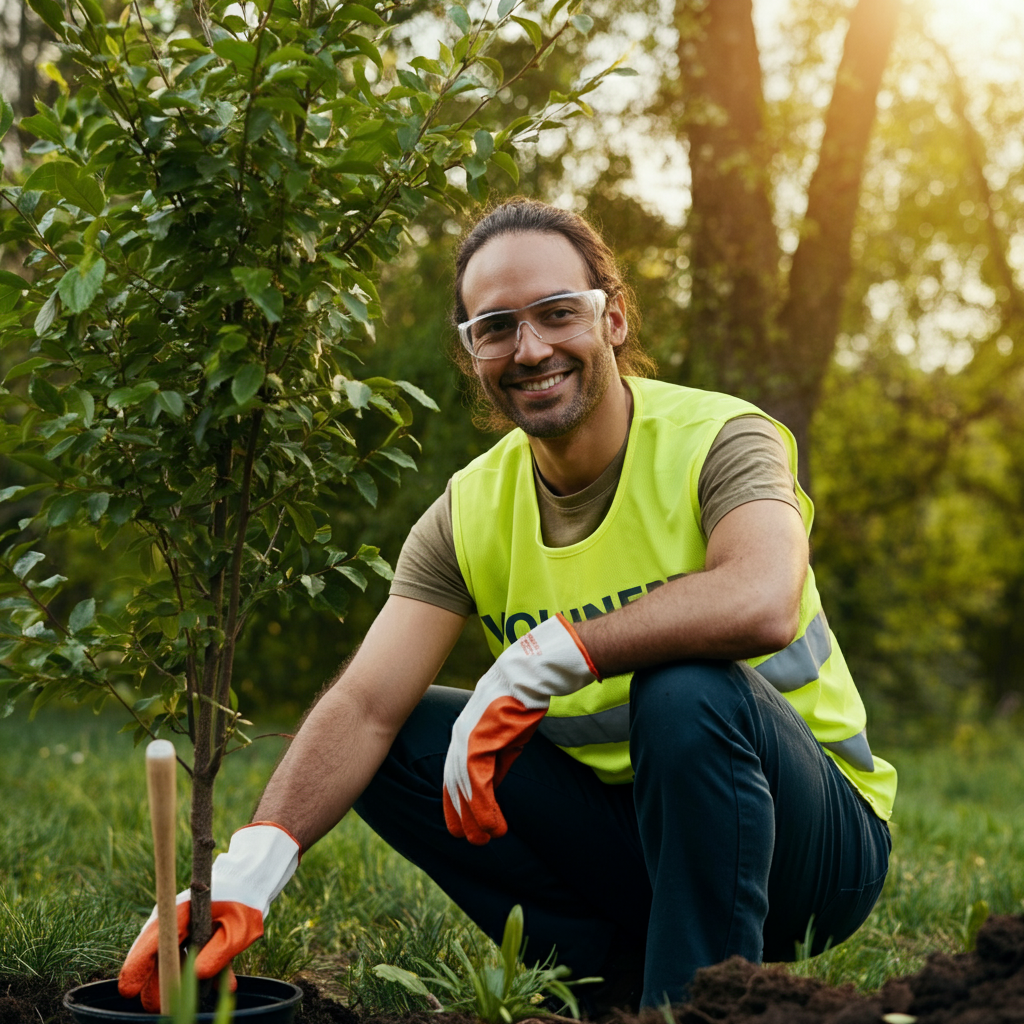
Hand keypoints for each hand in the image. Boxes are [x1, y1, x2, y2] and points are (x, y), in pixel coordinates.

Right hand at [118, 822, 299, 1010]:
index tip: (128, 991)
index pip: (152, 941)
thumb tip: (198, 975)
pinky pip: (185, 961)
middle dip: (155, 986)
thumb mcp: (239, 929)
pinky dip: (199, 975)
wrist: (250, 882)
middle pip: (155, 958)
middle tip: (162, 1008)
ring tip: (194, 999)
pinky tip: (223, 984)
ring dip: (179, 983)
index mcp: (181, 912)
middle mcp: (173, 921)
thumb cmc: (245, 901)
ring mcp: (179, 930)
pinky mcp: (188, 938)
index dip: (136, 966)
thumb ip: (220, 952)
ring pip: (168, 962)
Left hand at [443, 614, 598, 844]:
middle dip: (461, 814)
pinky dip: (485, 808)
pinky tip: (495, 827)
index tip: (460, 823)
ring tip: (484, 840)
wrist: (529, 672)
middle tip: (469, 840)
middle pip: (455, 784)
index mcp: (464, 733)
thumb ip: (497, 755)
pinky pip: (479, 784)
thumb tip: (493, 780)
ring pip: (465, 789)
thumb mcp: (506, 733)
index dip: (455, 800)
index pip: (454, 773)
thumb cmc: (521, 698)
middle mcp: (460, 737)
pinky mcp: (481, 741)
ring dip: (475, 818)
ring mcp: (468, 739)